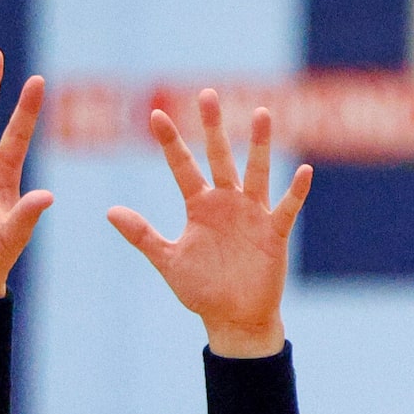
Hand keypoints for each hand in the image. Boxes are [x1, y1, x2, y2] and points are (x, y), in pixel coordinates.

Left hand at [108, 91, 311, 358]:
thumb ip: (142, 235)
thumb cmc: (202, 291)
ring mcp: (251, 214)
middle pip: (219, 157)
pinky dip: (295, 191)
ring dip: (258, 144)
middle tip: (207, 94)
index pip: (182, 166)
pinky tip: (304, 171)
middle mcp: (226, 202)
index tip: (155, 115)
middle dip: (213, 127)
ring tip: (260, 113)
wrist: (234, 319)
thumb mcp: (169, 261)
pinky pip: (285, 207)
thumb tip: (109, 210)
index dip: (169, 142)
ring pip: (255, 171)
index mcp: (199, 206)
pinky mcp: (273, 232)